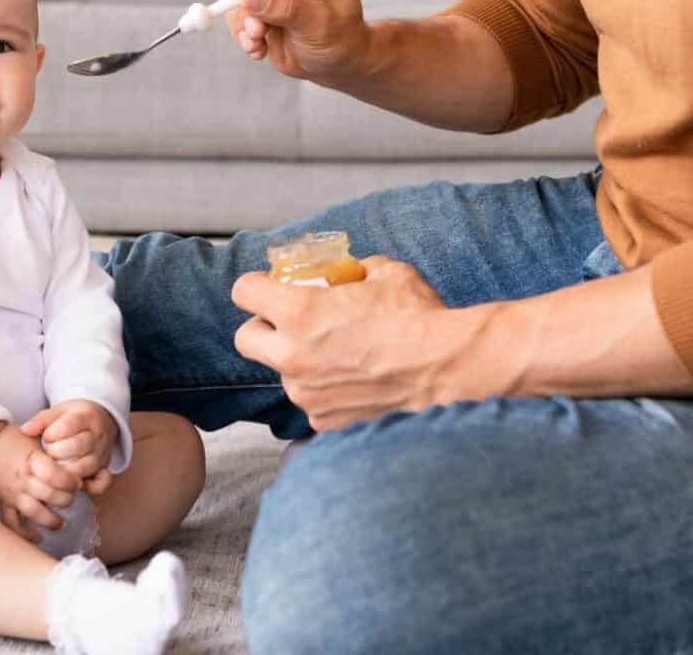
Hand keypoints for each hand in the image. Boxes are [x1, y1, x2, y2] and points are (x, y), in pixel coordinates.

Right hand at [0, 424, 81, 539]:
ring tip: (61, 523)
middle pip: (48, 495)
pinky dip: (24, 533)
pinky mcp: (3, 503)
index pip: (53, 474)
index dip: (69, 481)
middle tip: (71, 498)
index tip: (78, 482)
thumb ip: (55, 447)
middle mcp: (22, 479)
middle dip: (65, 500)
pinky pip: (12, 523)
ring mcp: (12, 493)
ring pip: (33, 512)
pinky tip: (37, 536)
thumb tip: (78, 456)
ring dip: (50, 521)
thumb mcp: (36, 436)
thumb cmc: (15, 440)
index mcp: (32, 460)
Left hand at [23, 400, 119, 496]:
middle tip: (49, 453)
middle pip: (79, 446)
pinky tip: (74, 483)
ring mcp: (102, 453)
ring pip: (87, 466)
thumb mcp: (59, 412)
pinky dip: (89, 487)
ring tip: (56, 467)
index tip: (45, 437)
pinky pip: (101, 483)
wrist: (101, 420)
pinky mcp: (104, 468)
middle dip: (58, 452)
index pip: (70, 425)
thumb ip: (41, 420)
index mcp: (86, 417)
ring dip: (67, 470)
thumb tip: (25, 430)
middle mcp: (98, 435)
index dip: (53, 433)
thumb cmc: (73, 418)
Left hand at [232, 256, 484, 430]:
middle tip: (291, 324)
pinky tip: (357, 382)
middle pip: (245, 339)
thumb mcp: (385, 272)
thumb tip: (348, 273)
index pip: (244, 292)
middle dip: (263, 327)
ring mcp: (306, 394)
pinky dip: (326, 392)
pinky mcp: (325, 421)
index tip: (271, 288)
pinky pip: (312, 402)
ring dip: (300, 362)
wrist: (449, 370)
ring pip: (283, 373)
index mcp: (299, 312)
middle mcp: (292, 355)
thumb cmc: (419, 318)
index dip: (257, 286)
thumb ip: (354, 271)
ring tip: (340, 356)